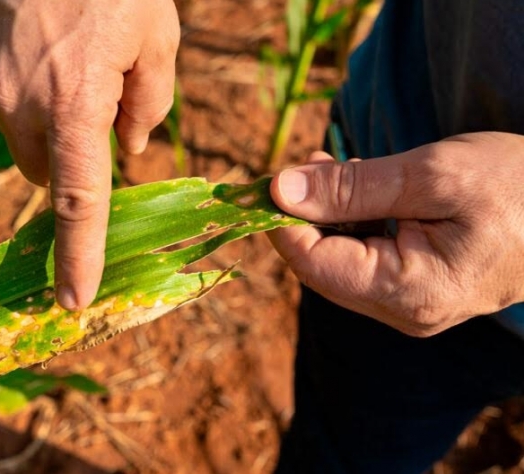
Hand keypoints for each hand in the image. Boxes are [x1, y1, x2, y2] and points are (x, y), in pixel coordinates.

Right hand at [0, 0, 179, 309]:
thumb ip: (150, 102)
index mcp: (73, 103)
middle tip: (95, 109)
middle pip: (43, 171)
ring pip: (16, 133)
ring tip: (64, 59)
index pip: (78, 200)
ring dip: (42, 119)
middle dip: (69, 160)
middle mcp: (17, 101)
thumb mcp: (157, 36)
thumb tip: (128, 146)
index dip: (78, 254)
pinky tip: (33, 42)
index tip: (71, 299)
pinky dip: (16, 87)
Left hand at [268, 132, 523, 336]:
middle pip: (321, 268)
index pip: (313, 265)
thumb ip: (352, 188)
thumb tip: (280, 191)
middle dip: (303, 216)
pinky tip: (359, 190)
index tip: (268, 178)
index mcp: (409, 293)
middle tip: (306, 164)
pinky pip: (364, 261)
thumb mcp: (432, 175)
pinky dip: (352, 224)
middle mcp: (405, 313)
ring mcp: (412, 306)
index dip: (281, 222)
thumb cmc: (516, 185)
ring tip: (332, 168)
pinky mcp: (418, 291)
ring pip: (339, 263)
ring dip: (326, 216)